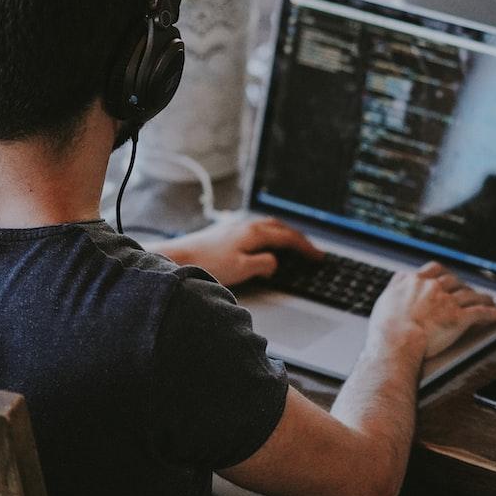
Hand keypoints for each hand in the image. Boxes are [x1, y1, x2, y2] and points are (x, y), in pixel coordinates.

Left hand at [156, 215, 320, 286]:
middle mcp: (245, 225)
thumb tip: (275, 262)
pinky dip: (268, 234)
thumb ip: (263, 264)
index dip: (306, 247)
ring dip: (283, 234)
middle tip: (310, 249)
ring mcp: (234, 226)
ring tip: (291, 244)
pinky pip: (255, 229)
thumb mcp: (242, 269)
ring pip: (267, 226)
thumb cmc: (207, 264)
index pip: (288, 237)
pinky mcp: (225, 232)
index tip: (318, 256)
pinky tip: (263, 243)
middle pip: (279, 227)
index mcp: (254, 233)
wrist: (178, 257)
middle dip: (298, 238)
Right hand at [367, 262, 495, 358]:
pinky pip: (481, 313)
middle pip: (453, 281)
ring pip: (470, 295)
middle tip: (468, 290)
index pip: (433, 269)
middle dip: (463, 286)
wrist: (396, 340)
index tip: (446, 276)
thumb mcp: (384, 300)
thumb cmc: (386, 327)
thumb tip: (398, 282)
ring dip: (481, 297)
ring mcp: (446, 301)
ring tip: (488, 300)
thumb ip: (395, 288)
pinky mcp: (459, 317)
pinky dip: (494, 314)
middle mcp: (432, 287)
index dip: (443, 273)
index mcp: (413, 281)